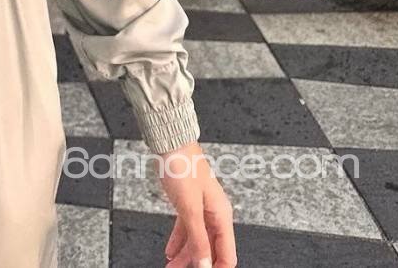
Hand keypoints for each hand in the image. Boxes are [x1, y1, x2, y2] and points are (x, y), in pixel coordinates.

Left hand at [157, 141, 235, 266]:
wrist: (170, 143)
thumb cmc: (183, 166)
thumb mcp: (190, 208)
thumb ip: (198, 239)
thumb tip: (205, 265)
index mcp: (222, 215)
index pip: (227, 254)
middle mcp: (214, 213)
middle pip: (210, 249)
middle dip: (198, 264)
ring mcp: (201, 207)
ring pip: (197, 240)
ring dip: (185, 256)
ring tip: (172, 267)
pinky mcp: (189, 202)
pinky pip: (187, 228)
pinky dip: (179, 241)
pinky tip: (171, 251)